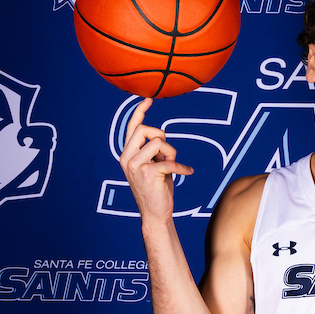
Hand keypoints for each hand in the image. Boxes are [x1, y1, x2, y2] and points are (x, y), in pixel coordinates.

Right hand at [119, 98, 192, 220]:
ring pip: (158, 142)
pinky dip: (182, 167)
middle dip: (161, 137)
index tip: (148, 99)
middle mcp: (127, 158)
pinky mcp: (147, 173)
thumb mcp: (152, 165)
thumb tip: (160, 137)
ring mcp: (135, 166)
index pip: (131, 128)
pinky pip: (169, 161)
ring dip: (171, 152)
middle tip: (167, 153)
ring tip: (172, 166)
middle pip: (144, 130)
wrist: (155, 214)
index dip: (139, 112)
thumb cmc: (156, 188)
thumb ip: (151, 151)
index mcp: (126, 154)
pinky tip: (188, 172)